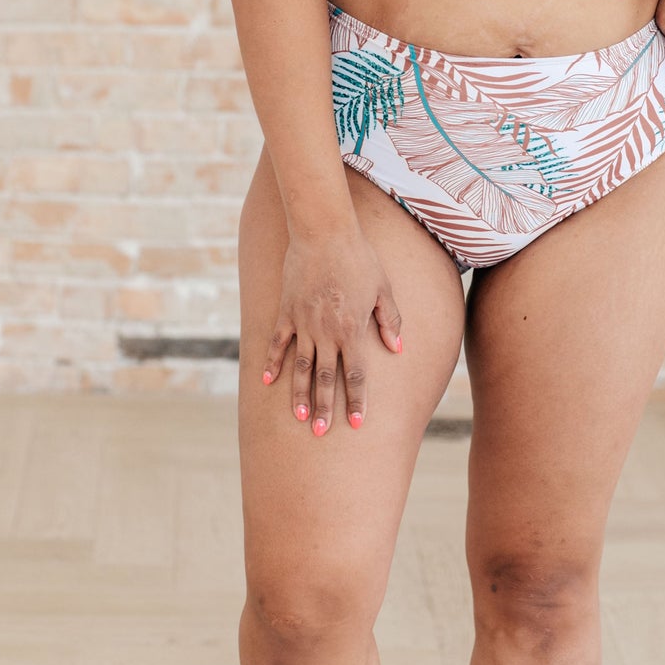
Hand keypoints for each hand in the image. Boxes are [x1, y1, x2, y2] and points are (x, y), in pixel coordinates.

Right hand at [261, 224, 403, 435]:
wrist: (325, 232)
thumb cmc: (360, 258)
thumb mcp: (384, 289)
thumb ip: (391, 321)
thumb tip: (398, 349)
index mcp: (353, 329)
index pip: (356, 374)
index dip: (357, 400)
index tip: (358, 424)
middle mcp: (327, 332)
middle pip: (326, 378)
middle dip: (325, 407)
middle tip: (321, 432)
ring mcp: (304, 323)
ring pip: (301, 367)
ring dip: (300, 394)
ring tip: (299, 418)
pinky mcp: (286, 311)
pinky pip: (277, 343)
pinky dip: (271, 364)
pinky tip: (266, 383)